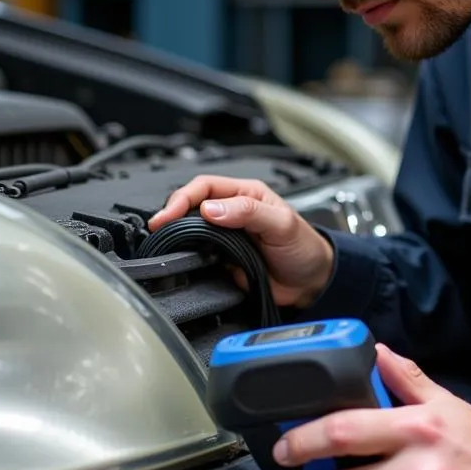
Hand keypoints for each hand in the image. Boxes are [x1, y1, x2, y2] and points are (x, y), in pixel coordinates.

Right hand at [148, 175, 334, 308]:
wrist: (311, 283)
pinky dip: (185, 256)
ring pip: (190, 230)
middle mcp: (231, 212)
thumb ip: (248, 212)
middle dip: (172, 214)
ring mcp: (224, 236)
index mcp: (245, 194)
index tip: (169, 214)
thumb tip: (211, 208)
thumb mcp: (281, 224)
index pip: (205, 187)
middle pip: (191, 205)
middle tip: (159, 229)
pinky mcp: (221, 259)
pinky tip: (180, 260)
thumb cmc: (304, 247)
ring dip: (176, 235)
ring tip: (164, 242)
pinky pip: (197, 254)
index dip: (183, 198)